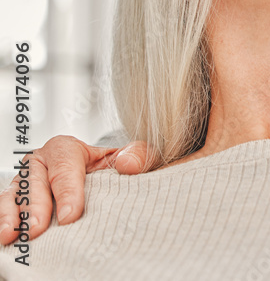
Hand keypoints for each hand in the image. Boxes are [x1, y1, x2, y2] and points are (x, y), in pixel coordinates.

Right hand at [0, 136, 159, 243]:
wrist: (107, 181)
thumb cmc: (116, 169)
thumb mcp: (133, 158)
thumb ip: (138, 155)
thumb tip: (128, 164)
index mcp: (66, 149)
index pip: (65, 167)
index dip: (67, 191)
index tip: (71, 215)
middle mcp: (40, 164)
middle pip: (33, 182)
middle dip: (35, 206)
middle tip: (38, 229)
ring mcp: (24, 184)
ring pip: (13, 196)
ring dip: (10, 216)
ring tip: (11, 235)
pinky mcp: (16, 203)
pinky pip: (5, 210)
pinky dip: (4, 222)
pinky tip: (5, 238)